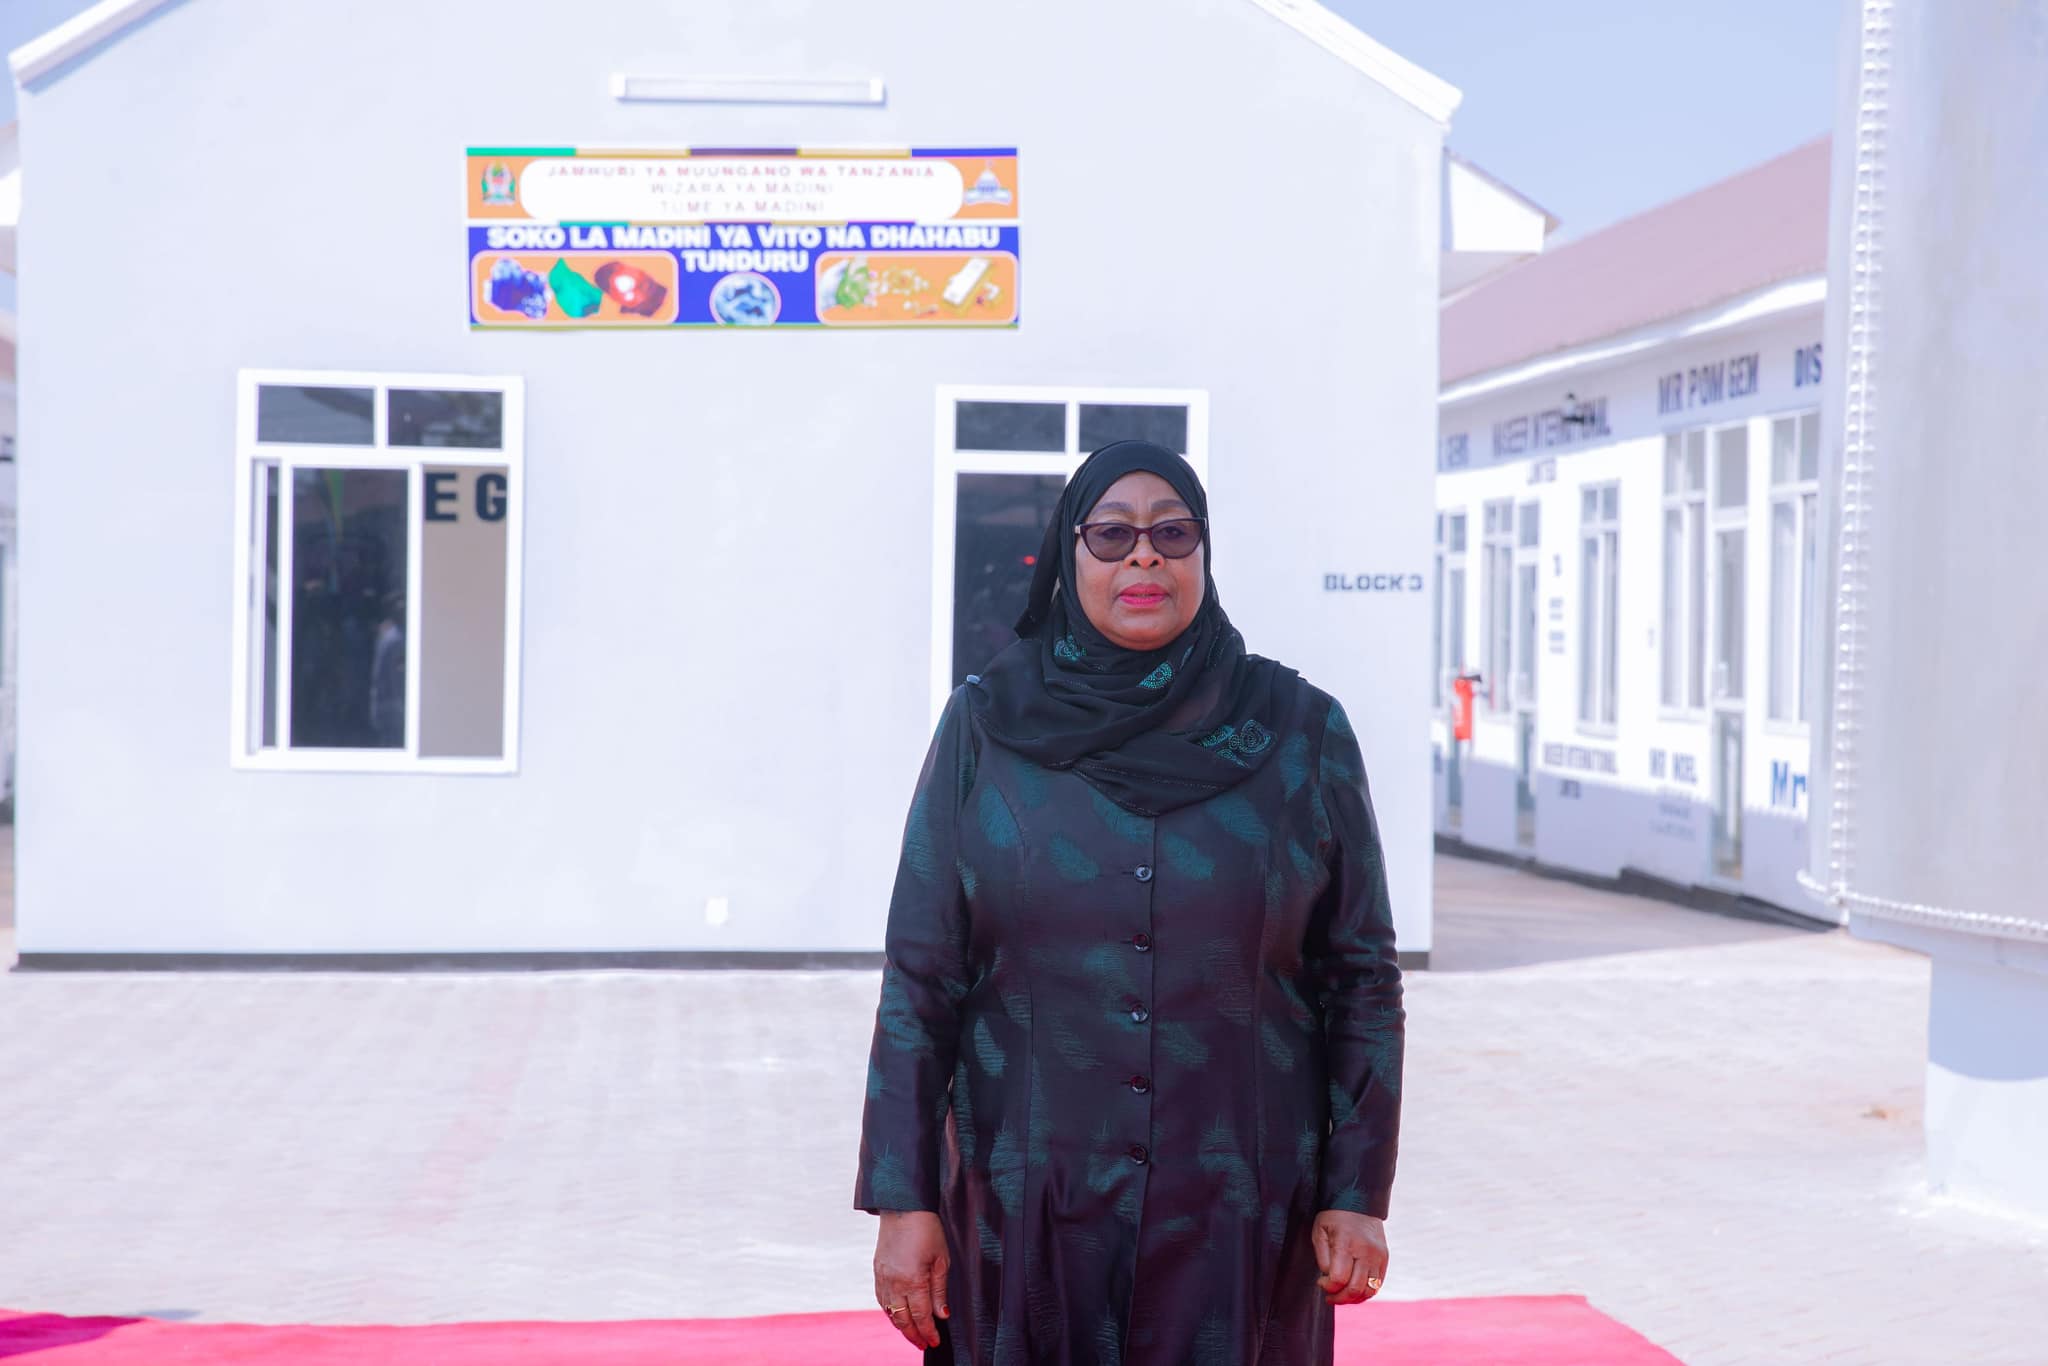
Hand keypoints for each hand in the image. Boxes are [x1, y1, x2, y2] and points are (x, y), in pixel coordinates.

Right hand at [873, 1210, 948, 1348]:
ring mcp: (883, 1278)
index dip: (928, 1332)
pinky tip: (898, 1316)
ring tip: (912, 1334)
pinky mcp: (877, 1272)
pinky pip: (881, 1300)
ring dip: (901, 1326)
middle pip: (903, 1320)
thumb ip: (940, 1290)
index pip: (921, 1316)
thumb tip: (942, 1314)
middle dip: (914, 1335)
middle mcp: (895, 1283)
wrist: (903, 1208)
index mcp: (913, 1280)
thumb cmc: (926, 1230)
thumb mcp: (941, 1260)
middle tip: (923, 1344)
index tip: (935, 1342)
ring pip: (890, 1312)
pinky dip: (890, 1312)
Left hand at [1311, 1209, 1387, 1305]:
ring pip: (1368, 1291)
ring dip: (1353, 1299)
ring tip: (1341, 1296)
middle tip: (1329, 1296)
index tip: (1321, 1282)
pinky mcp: (1385, 1259)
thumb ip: (1322, 1257)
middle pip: (1355, 1289)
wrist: (1360, 1200)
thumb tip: (1329, 1279)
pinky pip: (1377, 1285)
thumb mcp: (1320, 1231)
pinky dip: (1365, 1293)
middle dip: (1339, 1298)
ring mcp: (1378, 1256)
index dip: (1327, 1287)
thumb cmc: (1334, 1217)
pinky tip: (1353, 1291)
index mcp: (1346, 1243)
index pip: (1339, 1278)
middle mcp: (1366, 1251)